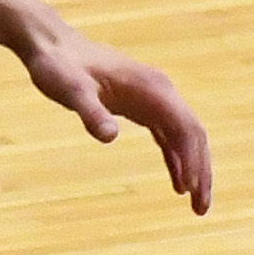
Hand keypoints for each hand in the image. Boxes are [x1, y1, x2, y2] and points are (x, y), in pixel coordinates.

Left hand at [25, 28, 214, 213]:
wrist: (52, 45)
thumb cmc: (59, 66)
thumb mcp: (71, 91)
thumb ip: (91, 113)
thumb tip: (110, 137)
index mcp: (152, 87)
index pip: (185, 127)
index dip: (191, 159)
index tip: (188, 190)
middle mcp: (160, 92)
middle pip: (193, 134)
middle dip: (202, 171)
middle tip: (201, 209)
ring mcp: (153, 99)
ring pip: (185, 137)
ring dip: (194, 169)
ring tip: (196, 205)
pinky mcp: (142, 106)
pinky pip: (168, 136)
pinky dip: (176, 159)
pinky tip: (177, 183)